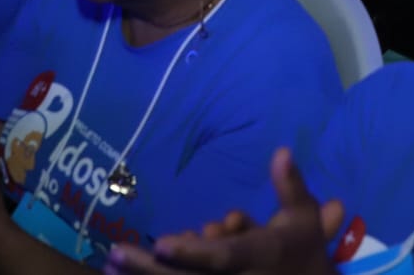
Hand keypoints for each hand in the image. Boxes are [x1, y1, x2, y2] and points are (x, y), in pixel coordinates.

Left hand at [103, 149, 339, 274]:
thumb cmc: (302, 251)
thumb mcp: (303, 218)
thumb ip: (290, 186)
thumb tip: (282, 151)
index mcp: (259, 257)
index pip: (222, 258)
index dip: (192, 254)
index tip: (162, 242)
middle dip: (150, 269)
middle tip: (115, 252)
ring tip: (110, 264)